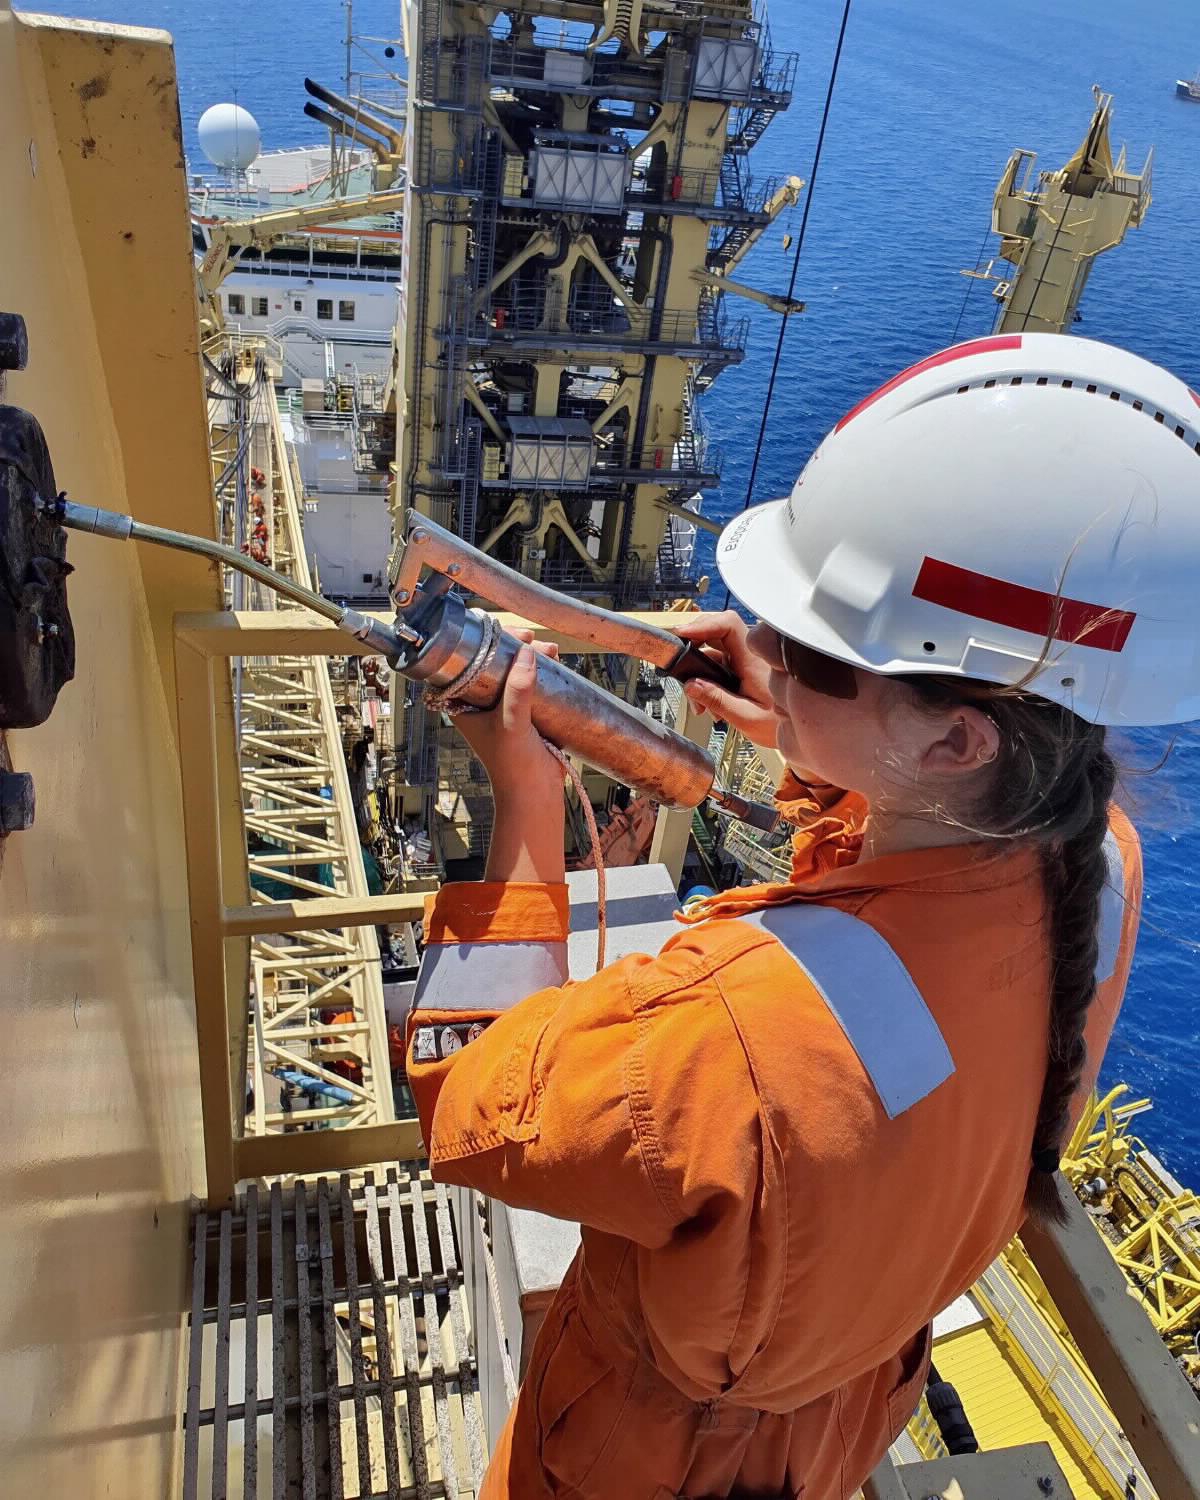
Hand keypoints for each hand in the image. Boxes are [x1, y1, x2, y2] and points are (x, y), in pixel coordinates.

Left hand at [453, 631, 562, 794]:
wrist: (534, 793)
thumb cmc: (513, 767)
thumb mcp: (513, 724)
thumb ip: (517, 691)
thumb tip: (527, 654)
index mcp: (464, 704)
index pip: (465, 662)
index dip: (482, 643)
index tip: (505, 635)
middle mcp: (481, 702)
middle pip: (492, 661)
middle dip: (513, 647)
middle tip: (532, 641)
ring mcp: (503, 706)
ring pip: (514, 669)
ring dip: (530, 656)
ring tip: (549, 652)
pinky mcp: (525, 712)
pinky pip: (530, 683)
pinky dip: (541, 670)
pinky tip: (554, 663)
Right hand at [672, 611, 778, 746]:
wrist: (798, 728)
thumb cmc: (779, 723)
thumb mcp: (747, 718)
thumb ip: (718, 701)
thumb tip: (690, 685)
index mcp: (754, 659)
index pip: (728, 625)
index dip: (703, 625)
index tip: (682, 634)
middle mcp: (749, 654)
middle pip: (714, 634)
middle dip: (693, 654)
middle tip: (680, 673)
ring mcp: (743, 660)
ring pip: (711, 653)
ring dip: (698, 675)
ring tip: (700, 706)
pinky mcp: (740, 668)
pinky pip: (716, 666)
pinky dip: (706, 682)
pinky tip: (709, 705)